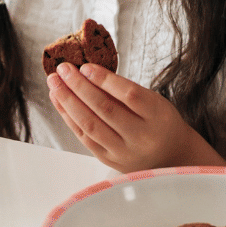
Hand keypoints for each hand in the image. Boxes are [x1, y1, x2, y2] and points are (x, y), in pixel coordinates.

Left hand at [47, 62, 218, 171]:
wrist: (171, 156)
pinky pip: (85, 137)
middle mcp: (141, 137)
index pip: (129, 95)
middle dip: (79, 86)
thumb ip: (125, 90)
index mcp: (157, 116)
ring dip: (68, 101)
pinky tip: (59, 101)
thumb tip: (88, 71)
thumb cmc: (158, 121)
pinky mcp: (109, 160)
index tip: (85, 66)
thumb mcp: (153, 101)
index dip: (105, 80)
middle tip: (63, 69)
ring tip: (54, 83)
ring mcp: (124, 152)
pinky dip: (69, 117)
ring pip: (91, 125)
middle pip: (105, 109)